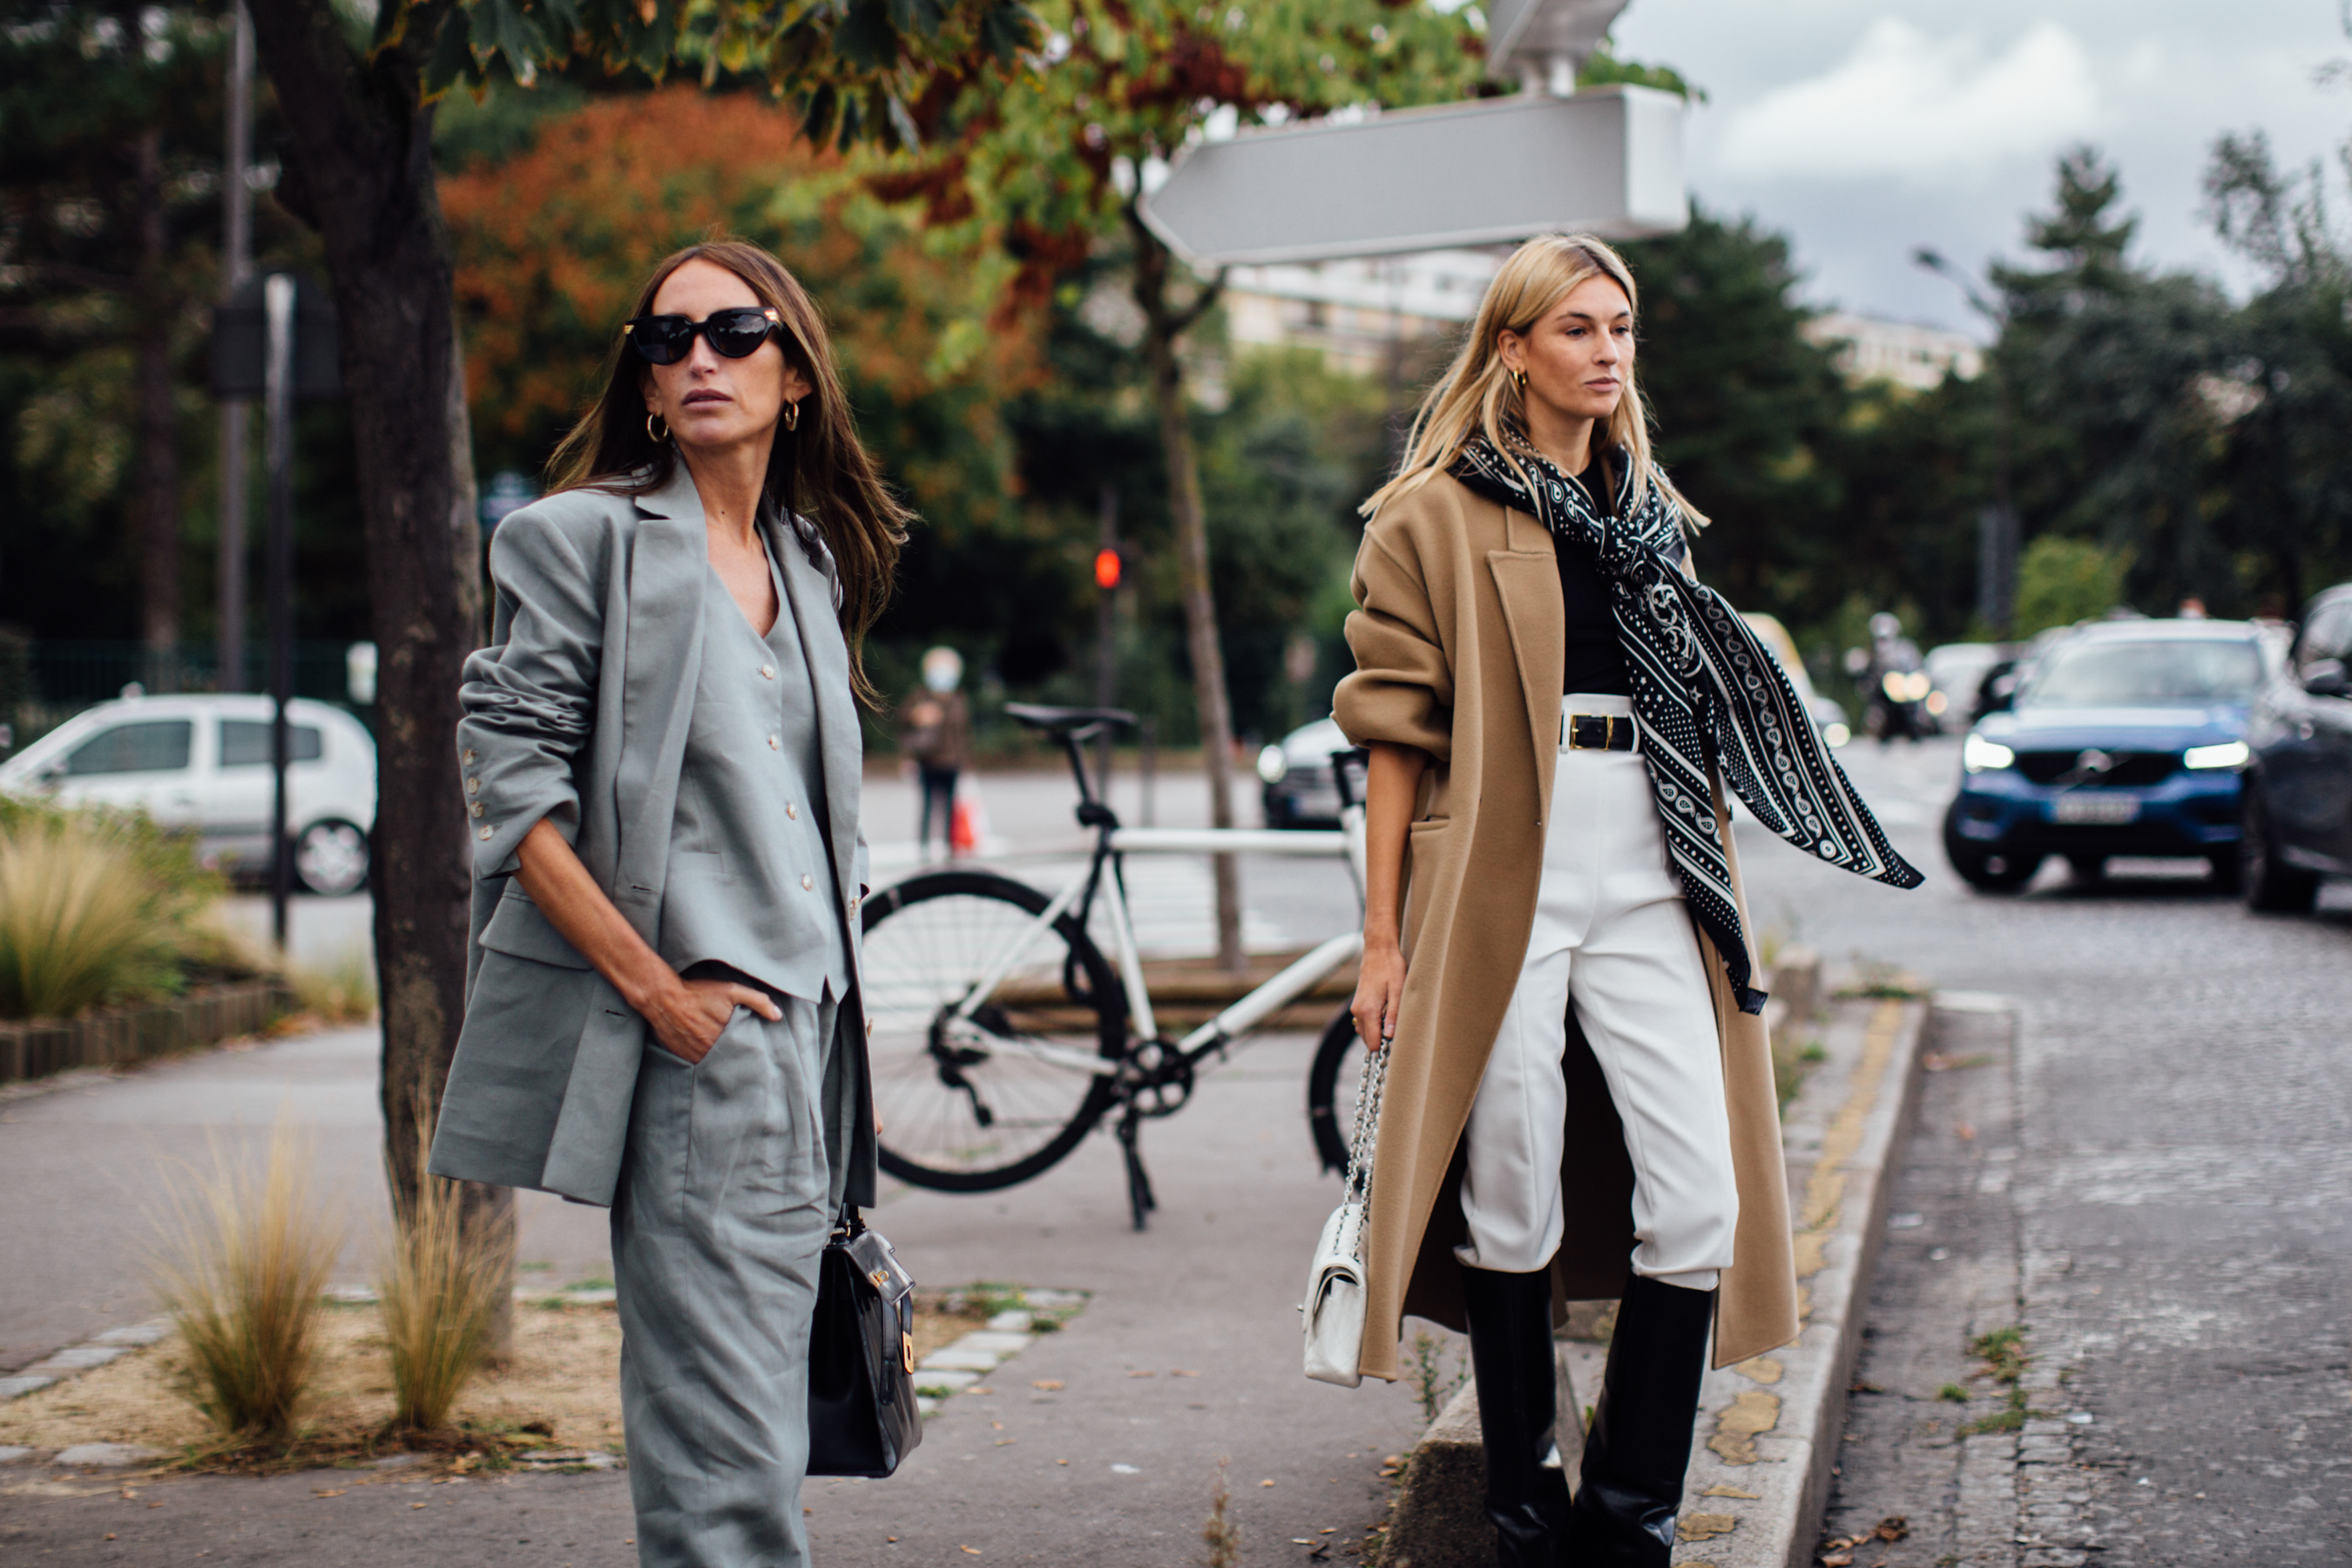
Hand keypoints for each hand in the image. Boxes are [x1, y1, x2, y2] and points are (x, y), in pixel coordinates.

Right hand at [642, 974, 781, 1063]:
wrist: (664, 999)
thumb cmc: (699, 993)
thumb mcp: (731, 990)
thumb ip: (757, 1001)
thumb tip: (777, 1016)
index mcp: (726, 1036)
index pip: (745, 1051)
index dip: (752, 1052)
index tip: (759, 1054)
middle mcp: (711, 1050)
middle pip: (731, 1059)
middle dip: (738, 1058)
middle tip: (745, 1058)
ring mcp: (696, 1055)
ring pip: (715, 1064)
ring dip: (722, 1061)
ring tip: (729, 1058)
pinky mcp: (684, 1057)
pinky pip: (699, 1064)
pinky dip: (706, 1061)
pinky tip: (709, 1055)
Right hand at [1351, 942, 1405, 1053]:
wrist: (1378, 950)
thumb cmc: (1391, 967)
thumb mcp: (1398, 990)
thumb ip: (1394, 1014)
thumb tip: (1390, 1036)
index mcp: (1368, 1010)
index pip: (1372, 1043)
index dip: (1385, 1046)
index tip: (1397, 1041)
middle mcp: (1358, 1011)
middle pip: (1368, 1041)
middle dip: (1381, 1040)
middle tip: (1398, 1030)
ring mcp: (1356, 1008)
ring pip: (1364, 1033)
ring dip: (1377, 1032)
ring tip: (1392, 1021)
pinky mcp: (1358, 1004)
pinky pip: (1364, 1023)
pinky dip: (1373, 1025)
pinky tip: (1386, 1015)